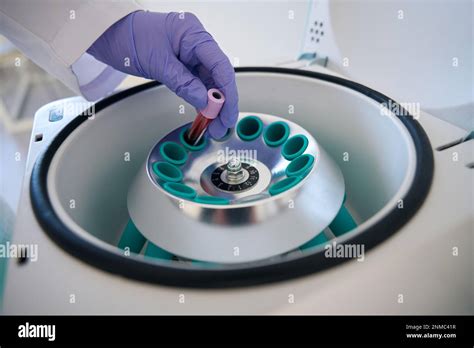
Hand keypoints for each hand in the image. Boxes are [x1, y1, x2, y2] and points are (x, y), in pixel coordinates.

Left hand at [87, 10, 238, 137]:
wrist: (108, 33)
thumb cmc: (129, 36)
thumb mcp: (158, 62)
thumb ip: (184, 83)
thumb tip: (204, 101)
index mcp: (193, 33)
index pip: (220, 65)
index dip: (228, 92)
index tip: (228, 112)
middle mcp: (195, 43)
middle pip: (218, 75)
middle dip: (222, 102)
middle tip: (221, 125)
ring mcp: (188, 54)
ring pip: (208, 82)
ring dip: (212, 105)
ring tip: (213, 125)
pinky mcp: (181, 65)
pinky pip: (196, 84)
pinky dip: (200, 100)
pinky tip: (203, 114)